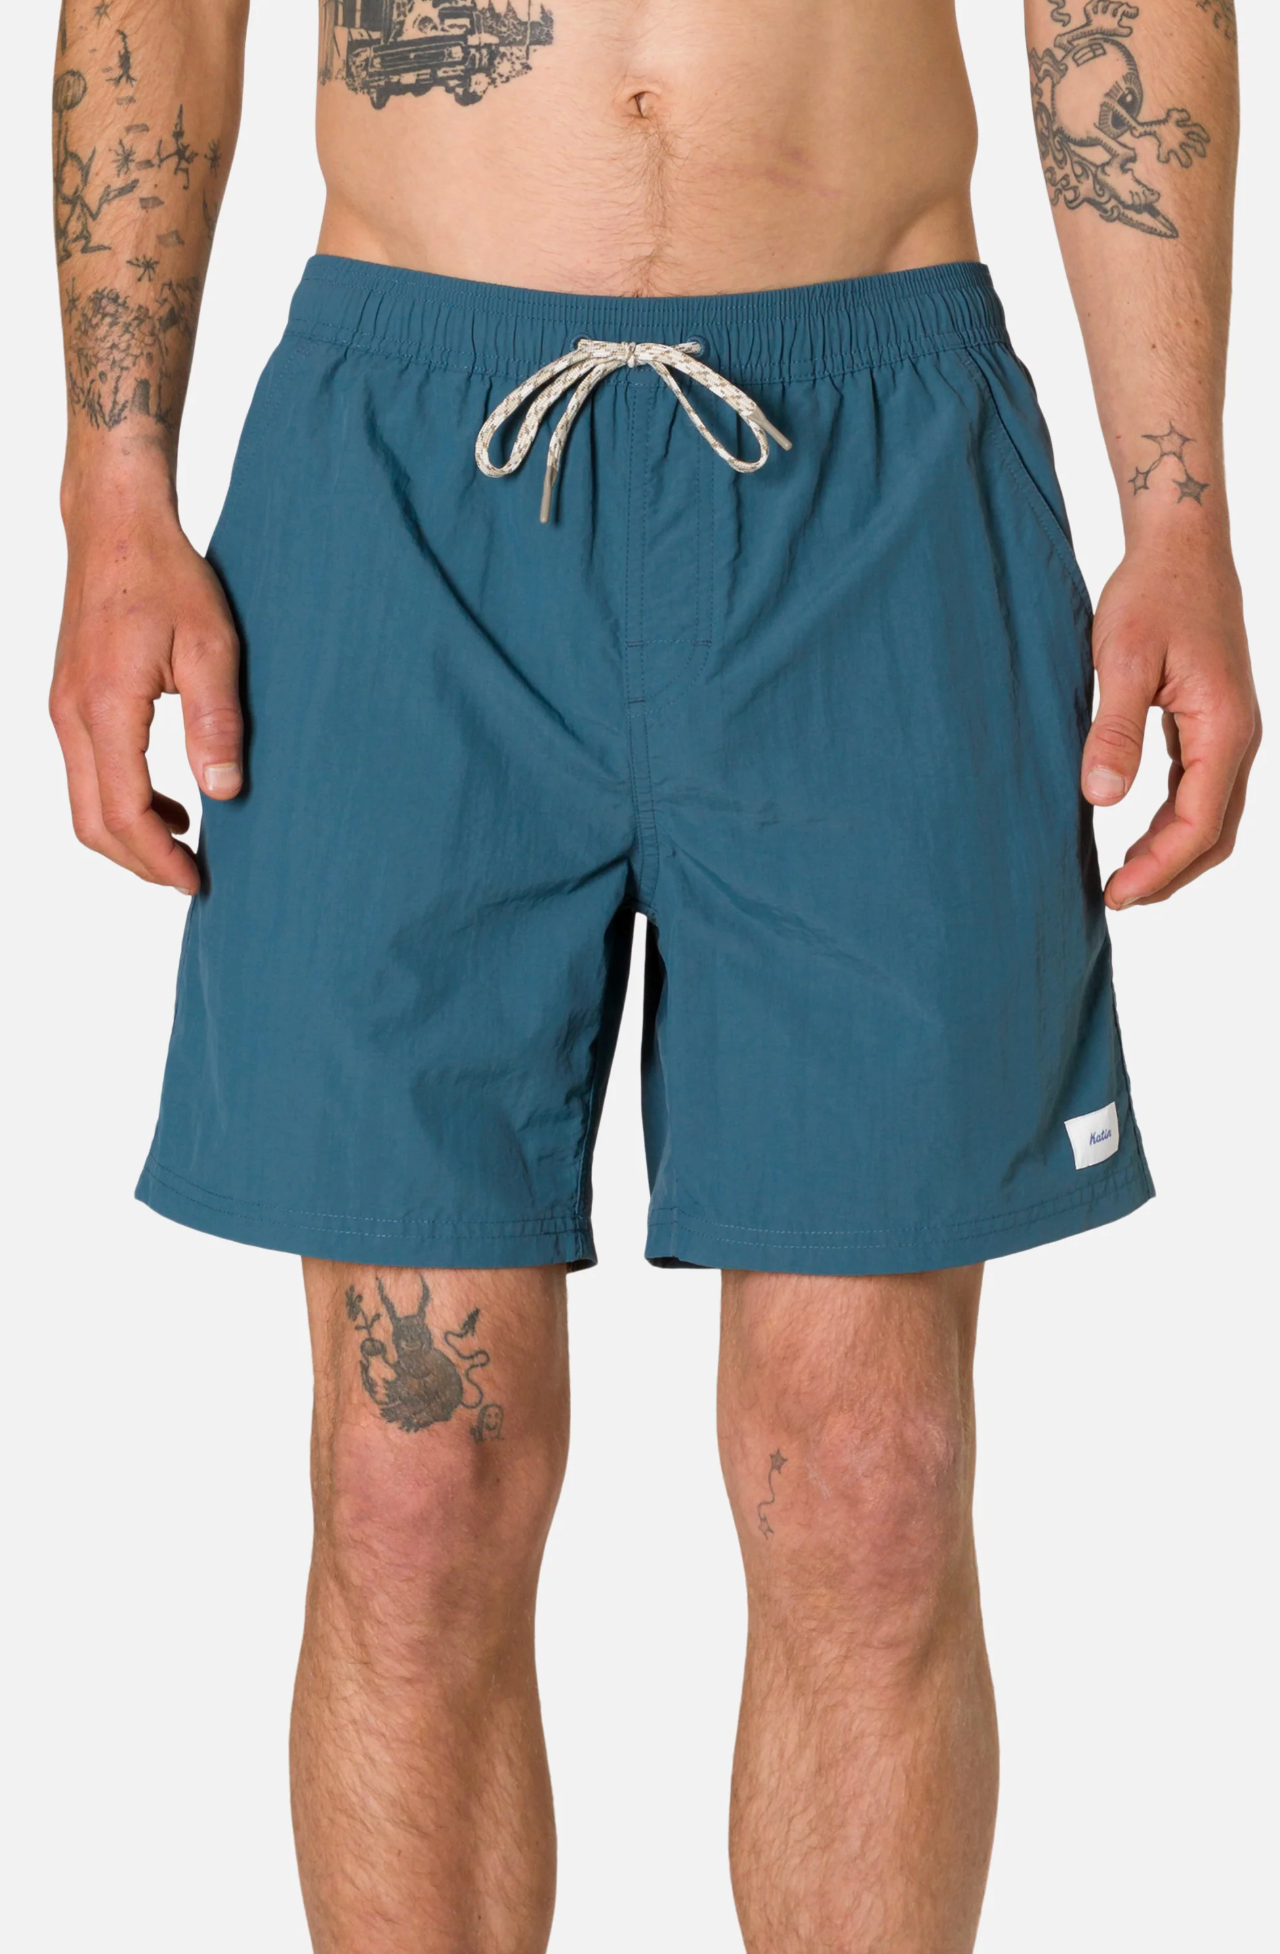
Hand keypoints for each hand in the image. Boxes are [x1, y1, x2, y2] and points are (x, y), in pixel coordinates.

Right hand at [51, 498, 241, 893]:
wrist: (115, 526)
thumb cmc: (165, 575)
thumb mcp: (211, 644)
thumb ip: (216, 721)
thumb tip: (223, 791)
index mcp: (105, 707)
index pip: (124, 811)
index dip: (160, 858)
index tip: (197, 882)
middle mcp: (72, 715)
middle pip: (93, 822)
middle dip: (140, 863)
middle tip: (191, 880)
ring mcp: (64, 709)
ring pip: (84, 802)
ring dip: (130, 837)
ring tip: (184, 848)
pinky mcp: (70, 701)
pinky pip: (87, 773)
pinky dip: (121, 803)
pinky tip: (169, 805)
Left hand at [1081, 536, 1259, 907]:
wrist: (1180, 547)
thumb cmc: (1151, 593)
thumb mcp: (1122, 659)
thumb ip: (1114, 731)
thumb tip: (1102, 799)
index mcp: (1223, 727)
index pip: (1198, 824)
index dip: (1158, 869)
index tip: (1116, 894)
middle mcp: (1238, 737)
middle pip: (1214, 833)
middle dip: (1169, 874)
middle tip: (1116, 898)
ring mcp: (1230, 732)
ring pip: (1212, 816)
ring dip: (1172, 853)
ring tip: (1124, 877)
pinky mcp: (1213, 724)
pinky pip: (1202, 789)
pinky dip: (1174, 822)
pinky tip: (1137, 832)